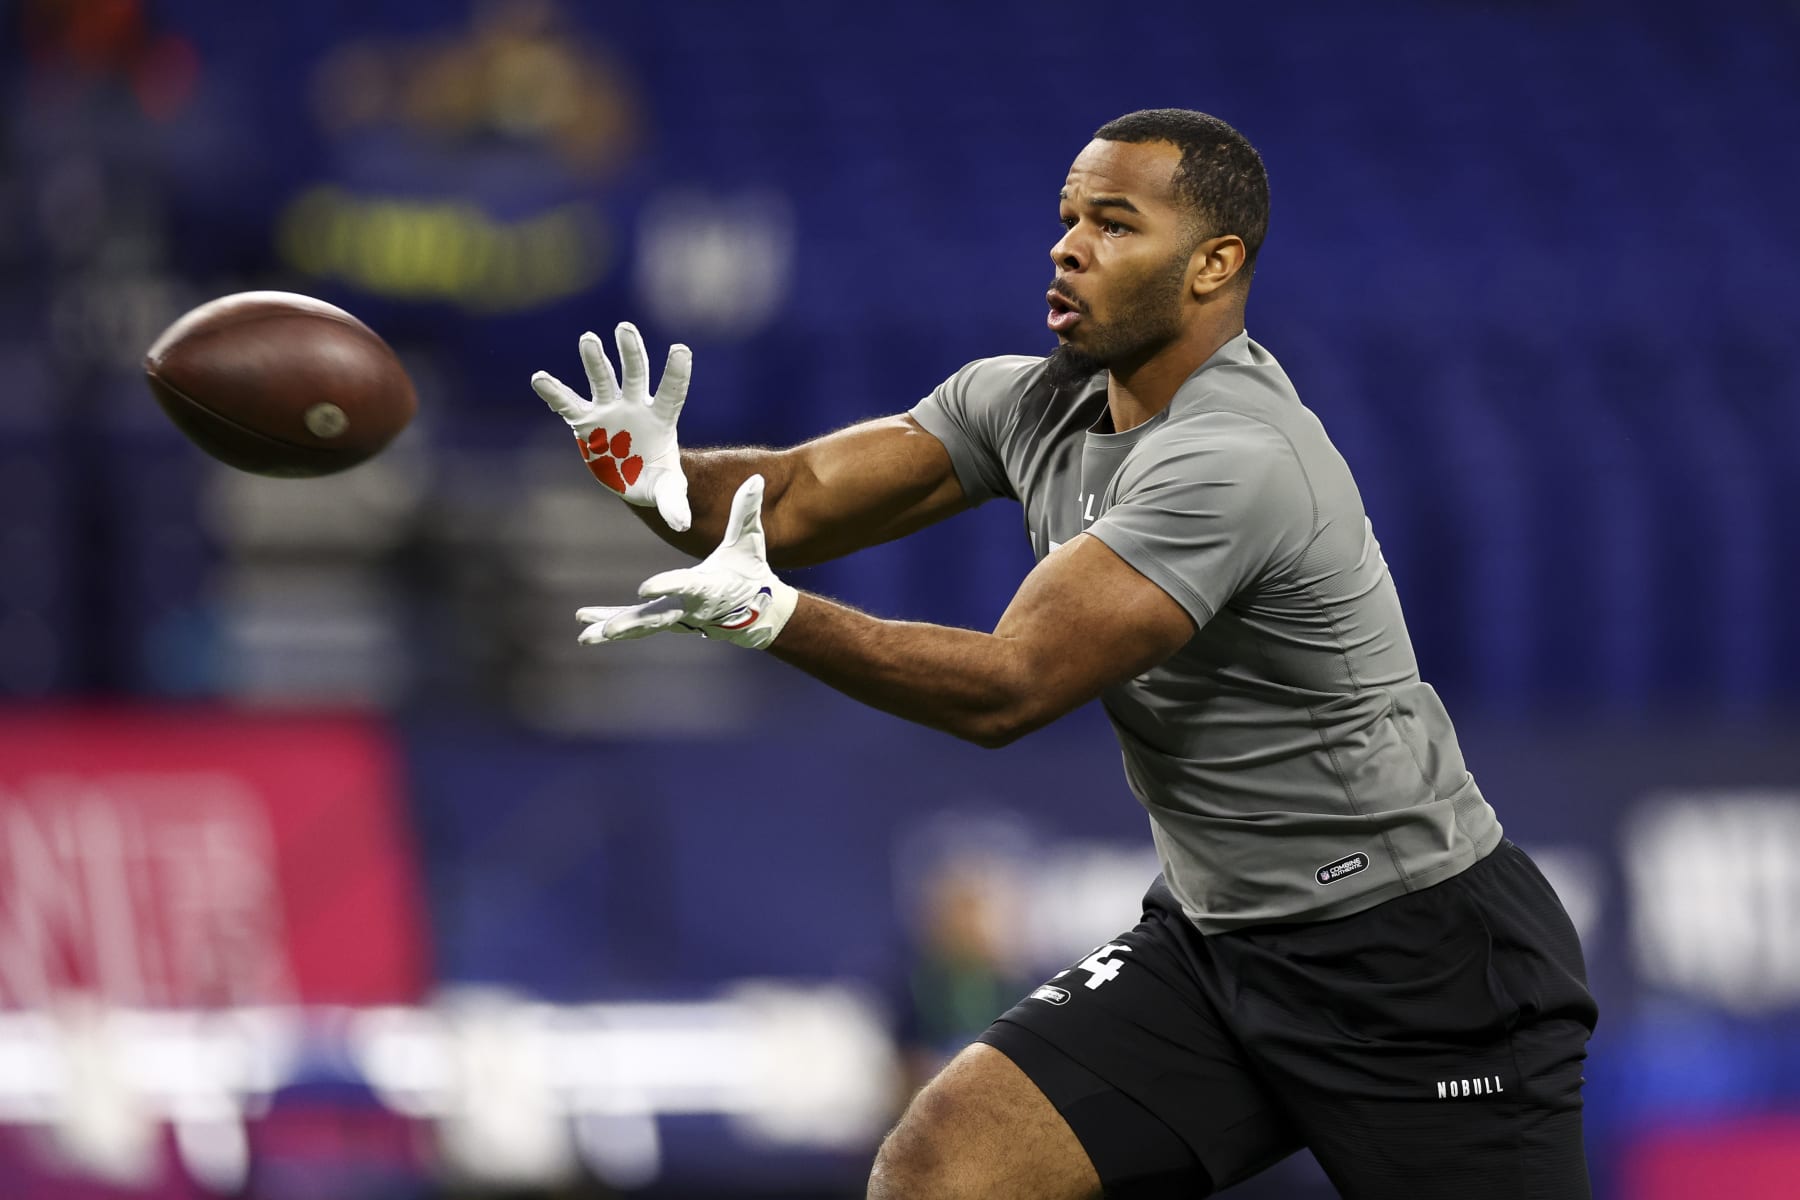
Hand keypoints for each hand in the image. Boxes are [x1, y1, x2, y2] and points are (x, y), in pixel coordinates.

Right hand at [532, 322, 692, 530]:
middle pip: (635, 374)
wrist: (633, 479)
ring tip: (589, 338)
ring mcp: (609, 410)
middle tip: (624, 329)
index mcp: (661, 418)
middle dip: (630, 352)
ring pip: (602, 379)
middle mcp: (635, 406)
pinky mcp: (586, 422)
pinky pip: (568, 404)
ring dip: (595, 360)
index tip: (680, 349)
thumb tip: (682, 524)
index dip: (675, 372)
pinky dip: (554, 392)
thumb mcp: (667, 491)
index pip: (671, 391)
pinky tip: (540, 379)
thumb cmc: (655, 479)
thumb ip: (674, 503)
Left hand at [576, 475, 798, 649]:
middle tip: (610, 630)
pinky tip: (588, 629)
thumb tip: (756, 478)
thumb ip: (746, 511)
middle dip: (633, 623)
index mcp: (707, 586)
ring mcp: (677, 618)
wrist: (757, 612)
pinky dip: (612, 626)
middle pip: (658, 617)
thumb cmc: (749, 572)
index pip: (685, 585)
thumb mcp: (749, 541)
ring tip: (586, 635)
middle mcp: (689, 607)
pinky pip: (637, 625)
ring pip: (642, 625)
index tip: (643, 589)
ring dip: (614, 628)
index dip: (666, 586)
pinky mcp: (667, 621)